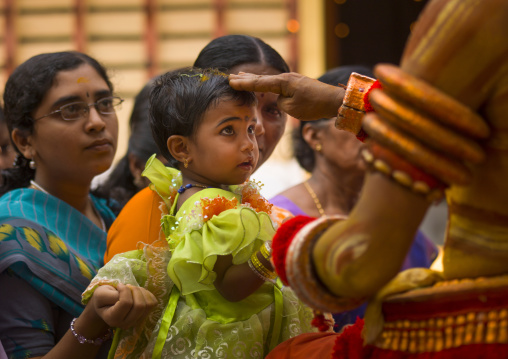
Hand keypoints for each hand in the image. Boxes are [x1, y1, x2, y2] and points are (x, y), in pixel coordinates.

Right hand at [92, 283, 156, 329]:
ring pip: (148, 304)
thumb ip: (111, 295)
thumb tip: (127, 292)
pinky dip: (147, 294)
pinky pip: (153, 303)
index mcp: (113, 319)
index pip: (126, 304)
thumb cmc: (102, 298)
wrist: (107, 304)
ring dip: (142, 292)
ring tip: (132, 289)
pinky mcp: (145, 316)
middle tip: (128, 286)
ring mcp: (136, 321)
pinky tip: (138, 293)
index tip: (119, 285)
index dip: (125, 290)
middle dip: (135, 290)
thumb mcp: (100, 294)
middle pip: (140, 306)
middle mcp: (126, 324)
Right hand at [229, 72, 344, 120]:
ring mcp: (291, 80)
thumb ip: (281, 102)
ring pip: (268, 79)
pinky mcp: (295, 84)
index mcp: (282, 83)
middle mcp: (285, 78)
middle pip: (261, 78)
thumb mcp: (292, 109)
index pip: (259, 83)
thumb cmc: (313, 105)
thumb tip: (280, 98)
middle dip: (245, 78)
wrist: (333, 100)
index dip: (244, 84)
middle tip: (230, 77)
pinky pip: (275, 82)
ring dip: (254, 78)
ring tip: (241, 75)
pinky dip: (264, 81)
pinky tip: (262, 81)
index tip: (231, 82)